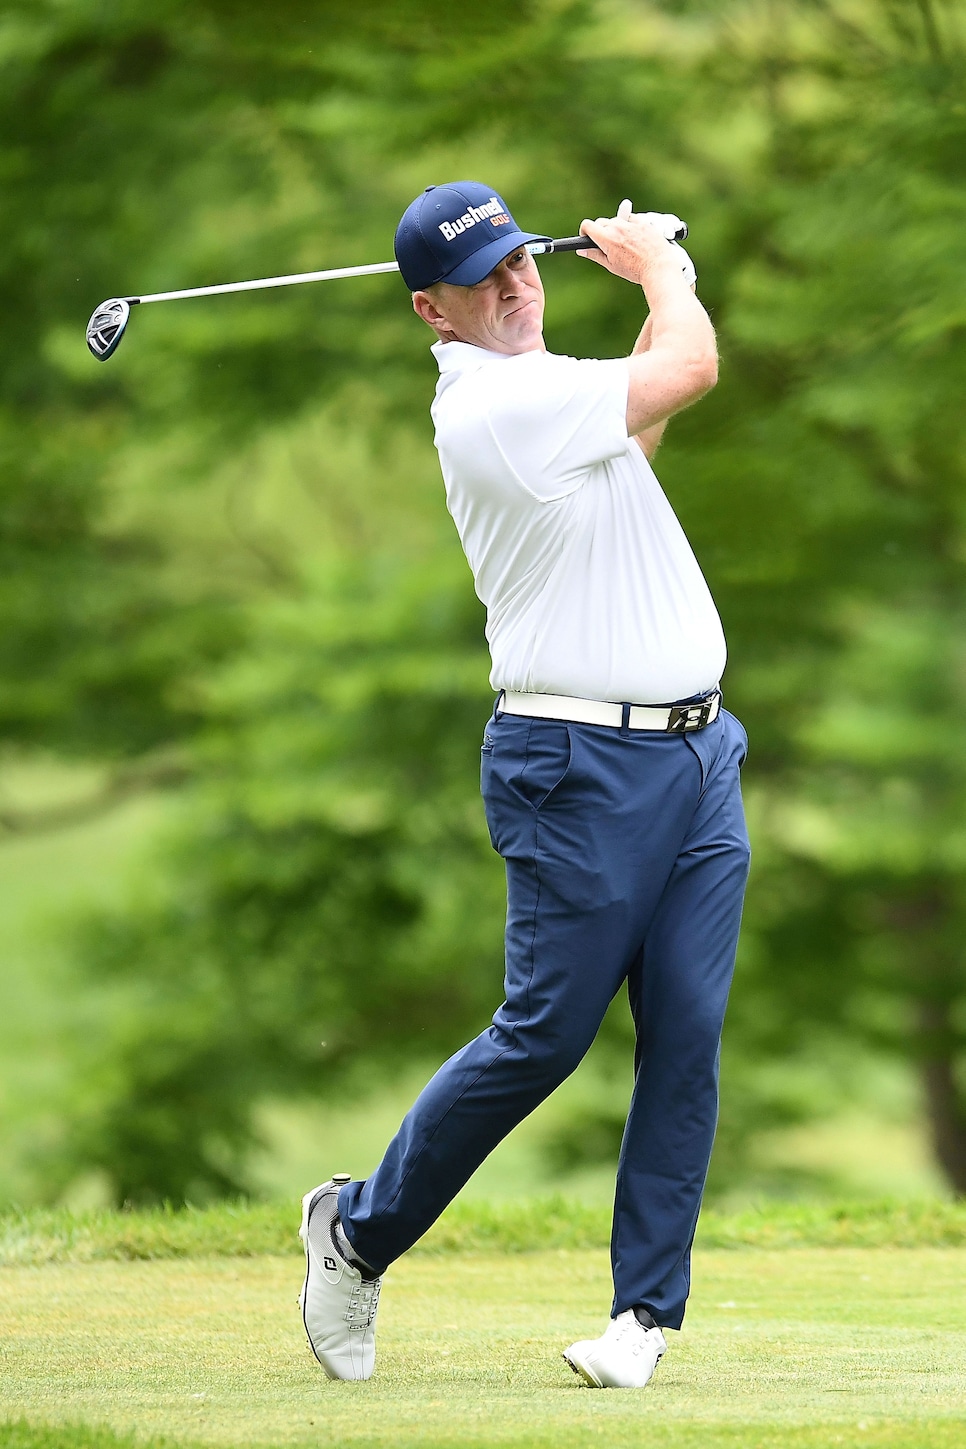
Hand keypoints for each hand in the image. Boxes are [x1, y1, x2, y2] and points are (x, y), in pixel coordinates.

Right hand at [579, 199, 695, 287]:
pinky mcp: (643, 222)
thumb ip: (595, 255)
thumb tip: (581, 250)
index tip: (587, 237)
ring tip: (624, 244)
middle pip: (602, 222)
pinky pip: (631, 219)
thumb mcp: (611, 265)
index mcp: (607, 238)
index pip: (588, 225)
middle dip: (601, 231)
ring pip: (617, 220)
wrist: (658, 267)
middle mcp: (618, 227)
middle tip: (607, 245)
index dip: (585, 231)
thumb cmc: (635, 270)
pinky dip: (630, 226)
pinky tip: (635, 238)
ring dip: (616, 228)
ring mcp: (631, 223)